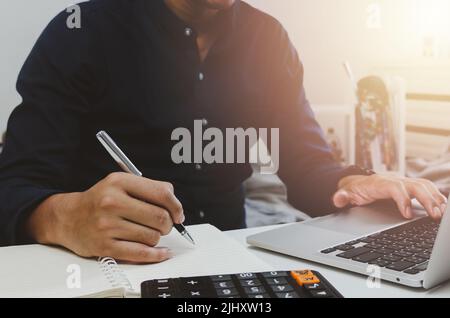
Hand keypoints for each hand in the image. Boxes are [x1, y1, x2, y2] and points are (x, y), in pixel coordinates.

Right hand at [26, 172, 184, 262]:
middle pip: (159, 217)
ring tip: (147, 232)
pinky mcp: (105, 246)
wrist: (68, 217)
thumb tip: (175, 204)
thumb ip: (149, 188)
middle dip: (168, 224)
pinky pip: (141, 253)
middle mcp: (112, 202)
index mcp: (119, 182)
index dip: (176, 206)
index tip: (178, 213)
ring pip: (152, 236)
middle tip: (164, 225)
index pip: (162, 193)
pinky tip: (161, 252)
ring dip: (156, 237)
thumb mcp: (121, 183)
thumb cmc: (100, 200)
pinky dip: (156, 254)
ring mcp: (108, 225)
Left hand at [333, 174, 447, 219]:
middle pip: (415, 186)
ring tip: (442, 213)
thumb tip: (337, 199)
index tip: (407, 215)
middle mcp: (395, 180)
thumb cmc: (355, 189)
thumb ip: (342, 196)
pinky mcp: (409, 186)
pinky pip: (426, 188)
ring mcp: (403, 182)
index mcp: (380, 183)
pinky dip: (436, 195)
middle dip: (426, 200)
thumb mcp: (346, 193)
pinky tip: (442, 207)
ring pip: (423, 186)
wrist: (358, 182)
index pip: (395, 188)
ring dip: (435, 198)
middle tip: (434, 215)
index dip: (403, 200)